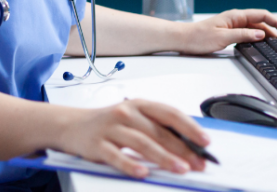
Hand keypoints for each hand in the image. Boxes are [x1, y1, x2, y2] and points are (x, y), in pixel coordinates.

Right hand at [59, 99, 208, 178]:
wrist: (71, 125)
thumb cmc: (108, 123)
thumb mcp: (133, 118)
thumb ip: (157, 128)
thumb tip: (188, 145)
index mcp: (139, 104)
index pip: (169, 113)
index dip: (189, 127)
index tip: (205, 142)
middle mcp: (126, 112)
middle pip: (158, 131)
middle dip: (182, 149)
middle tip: (198, 163)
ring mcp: (111, 128)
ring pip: (142, 143)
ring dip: (163, 157)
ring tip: (179, 168)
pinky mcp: (97, 144)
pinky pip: (116, 156)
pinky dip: (130, 164)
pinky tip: (142, 173)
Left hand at [180, 9, 276, 54]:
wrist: (183, 39)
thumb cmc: (199, 37)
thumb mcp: (223, 37)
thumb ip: (243, 35)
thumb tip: (261, 34)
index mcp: (235, 16)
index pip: (262, 15)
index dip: (276, 22)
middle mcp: (236, 18)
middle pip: (260, 21)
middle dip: (274, 29)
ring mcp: (233, 25)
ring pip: (255, 28)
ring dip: (266, 34)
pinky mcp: (229, 32)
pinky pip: (247, 33)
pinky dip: (256, 38)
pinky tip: (260, 44)